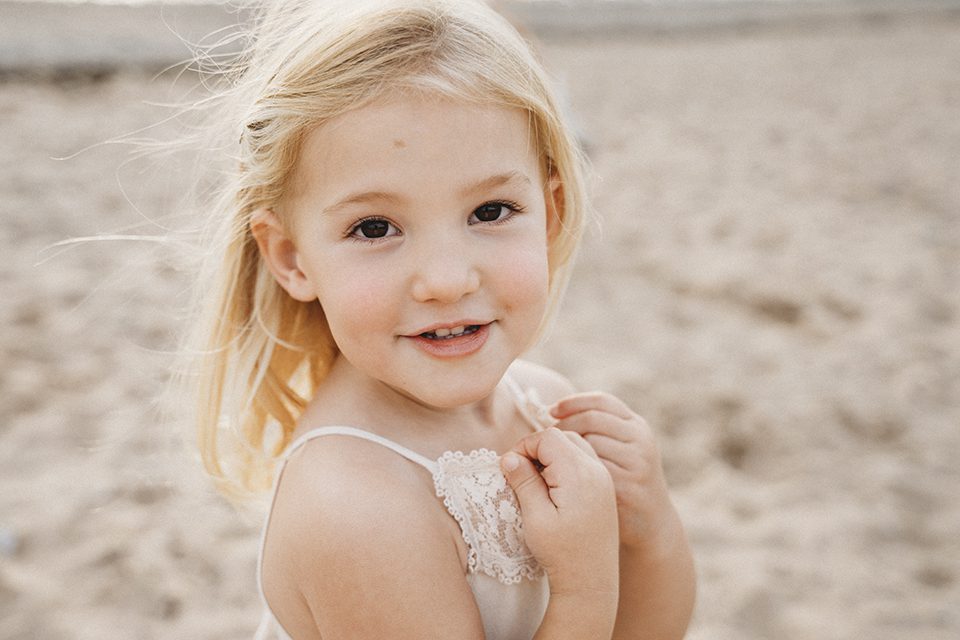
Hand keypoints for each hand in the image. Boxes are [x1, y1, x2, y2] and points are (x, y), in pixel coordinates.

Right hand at [500, 427, 619, 594]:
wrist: (592, 582)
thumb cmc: (562, 553)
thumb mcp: (536, 518)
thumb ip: (523, 482)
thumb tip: (508, 457)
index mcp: (579, 473)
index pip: (548, 436)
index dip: (524, 446)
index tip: (510, 469)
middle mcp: (596, 470)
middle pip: (563, 437)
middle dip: (538, 448)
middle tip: (522, 474)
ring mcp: (604, 479)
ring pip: (575, 446)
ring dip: (552, 455)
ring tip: (536, 482)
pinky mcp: (605, 489)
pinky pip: (584, 461)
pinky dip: (566, 464)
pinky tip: (553, 489)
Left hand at [551, 393, 679, 551]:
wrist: (652, 524)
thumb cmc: (625, 482)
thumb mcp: (623, 450)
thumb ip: (601, 431)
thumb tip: (555, 411)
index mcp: (637, 427)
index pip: (602, 401)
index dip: (573, 402)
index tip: (550, 410)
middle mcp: (640, 441)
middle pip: (591, 419)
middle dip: (564, 425)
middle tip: (545, 438)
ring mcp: (636, 464)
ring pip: (588, 443)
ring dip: (564, 448)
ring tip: (548, 457)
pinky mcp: (627, 487)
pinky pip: (589, 470)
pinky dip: (570, 470)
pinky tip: (559, 476)